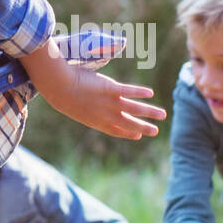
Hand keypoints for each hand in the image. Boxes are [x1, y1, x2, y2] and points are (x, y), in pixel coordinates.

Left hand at [20, 45, 165, 139]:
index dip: (128, 133)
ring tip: (163, 115)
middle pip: (130, 124)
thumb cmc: (62, 94)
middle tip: (156, 131)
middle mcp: (106, 115)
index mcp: (96, 121)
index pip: (116, 130)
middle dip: (144, 128)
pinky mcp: (111, 89)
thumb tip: (82, 105)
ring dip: (150, 112)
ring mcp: (110, 103)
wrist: (59, 87)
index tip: (137, 136)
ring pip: (135, 109)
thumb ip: (83, 107)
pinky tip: (150, 93)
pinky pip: (130, 91)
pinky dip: (140, 92)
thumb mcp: (73, 105)